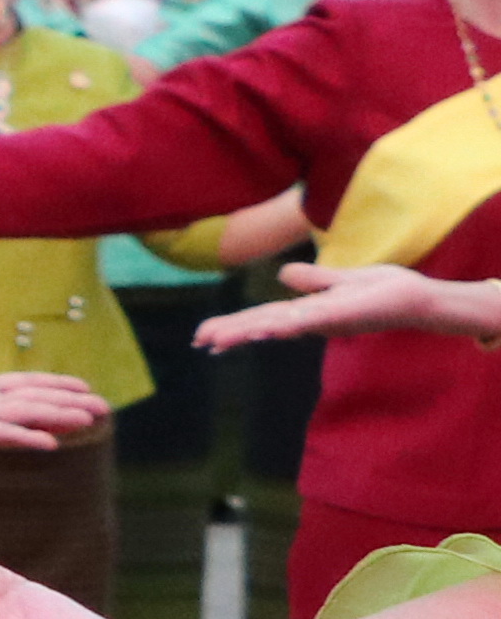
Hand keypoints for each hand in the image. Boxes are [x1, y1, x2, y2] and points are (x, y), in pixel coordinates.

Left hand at [0, 342, 109, 454]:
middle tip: (103, 408)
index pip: (24, 387)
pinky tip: (51, 442)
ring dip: (57, 416)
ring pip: (25, 416)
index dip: (53, 386)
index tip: (84, 387)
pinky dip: (25, 437)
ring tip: (90, 418)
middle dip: (67, 403)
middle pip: (33, 402)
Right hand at [199, 261, 500, 351]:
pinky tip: (268, 330)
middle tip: (199, 343)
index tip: (203, 336)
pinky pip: (309, 320)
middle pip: (263, 324)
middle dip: (231, 333)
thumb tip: (282, 275)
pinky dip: (287, 325)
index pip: (262, 316)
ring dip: (249, 333)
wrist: (418, 298)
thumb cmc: (385, 290)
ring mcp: (325, 318)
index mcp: (307, 310)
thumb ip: (312, 278)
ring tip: (219, 341)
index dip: (233, 325)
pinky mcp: (342, 314)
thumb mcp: (342, 279)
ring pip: (278, 325)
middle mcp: (312, 319)